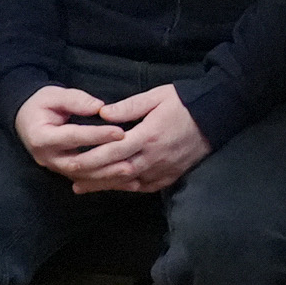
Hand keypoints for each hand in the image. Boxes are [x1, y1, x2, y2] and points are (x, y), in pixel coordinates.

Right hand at [13, 84, 130, 175]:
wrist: (27, 119)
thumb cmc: (41, 104)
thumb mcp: (53, 95)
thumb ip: (75, 100)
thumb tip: (99, 107)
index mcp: (42, 137)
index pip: (73, 137)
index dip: (97, 135)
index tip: (120, 132)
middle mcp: (47, 157)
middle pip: (78, 164)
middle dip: (105, 162)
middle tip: (130, 157)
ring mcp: (55, 168)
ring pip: (83, 176)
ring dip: (107, 176)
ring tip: (131, 171)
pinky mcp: (64, 172)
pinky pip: (86, 180)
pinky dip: (106, 181)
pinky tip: (125, 181)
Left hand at [51, 84, 208, 193]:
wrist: (217, 115)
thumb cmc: (185, 102)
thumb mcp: (156, 96)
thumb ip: (128, 107)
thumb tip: (102, 113)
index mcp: (148, 136)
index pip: (111, 152)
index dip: (89, 158)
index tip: (69, 160)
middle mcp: (153, 157)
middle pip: (115, 172)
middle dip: (90, 175)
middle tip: (68, 175)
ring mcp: (162, 170)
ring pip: (127, 183)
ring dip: (103, 185)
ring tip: (81, 186)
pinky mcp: (170, 176)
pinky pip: (143, 187)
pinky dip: (125, 188)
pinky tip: (111, 187)